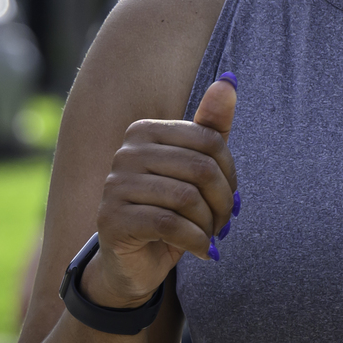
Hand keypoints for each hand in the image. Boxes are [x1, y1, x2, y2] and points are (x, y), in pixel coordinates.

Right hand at [84, 77, 238, 308]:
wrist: (134, 261)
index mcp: (145, 131)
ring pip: (186, 198)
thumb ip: (211, 128)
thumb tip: (229, 80)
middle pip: (201, 169)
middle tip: (225, 223)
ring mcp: (115, 185)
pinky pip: (169, 224)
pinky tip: (202, 251)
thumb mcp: (195, 171)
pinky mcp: (111, 219)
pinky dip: (196, 241)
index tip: (230, 197)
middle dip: (223, 202)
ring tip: (210, 236)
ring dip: (209, 225)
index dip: (230, 174)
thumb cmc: (169, 211)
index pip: (209, 141)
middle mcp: (126, 152)